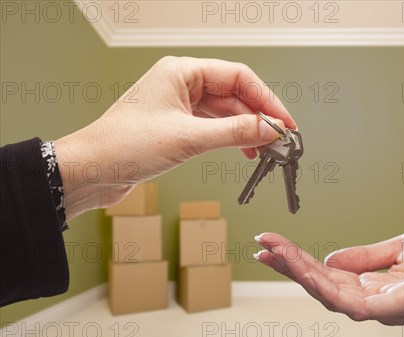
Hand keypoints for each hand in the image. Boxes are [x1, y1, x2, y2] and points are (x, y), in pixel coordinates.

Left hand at [54, 56, 295, 219]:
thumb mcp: (188, 138)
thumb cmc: (124, 145)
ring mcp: (179, 105)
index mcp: (182, 71)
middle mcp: (182, 84)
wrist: (92, 170)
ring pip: (225, 112)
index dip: (265, 99)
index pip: (238, 77)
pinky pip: (213, 127)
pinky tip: (244, 152)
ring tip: (265, 149)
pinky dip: (231, 139)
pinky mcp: (177, 126)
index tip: (284, 121)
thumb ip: (234, 133)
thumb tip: (269, 129)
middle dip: (258, 116)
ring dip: (246, 130)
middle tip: (280, 138)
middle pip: (234, 94)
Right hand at [255, 222, 403, 324]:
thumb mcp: (398, 248)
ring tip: (274, 252)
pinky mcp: (394, 308)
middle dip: (290, 266)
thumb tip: (331, 258)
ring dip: (299, 273)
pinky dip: (324, 286)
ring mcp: (383, 307)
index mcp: (374, 285)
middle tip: (262, 246)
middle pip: (321, 286)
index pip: (327, 276)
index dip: (299, 261)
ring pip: (329, 295)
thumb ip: (364, 257)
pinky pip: (350, 302)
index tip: (273, 243)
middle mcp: (375, 301)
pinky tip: (306, 270)